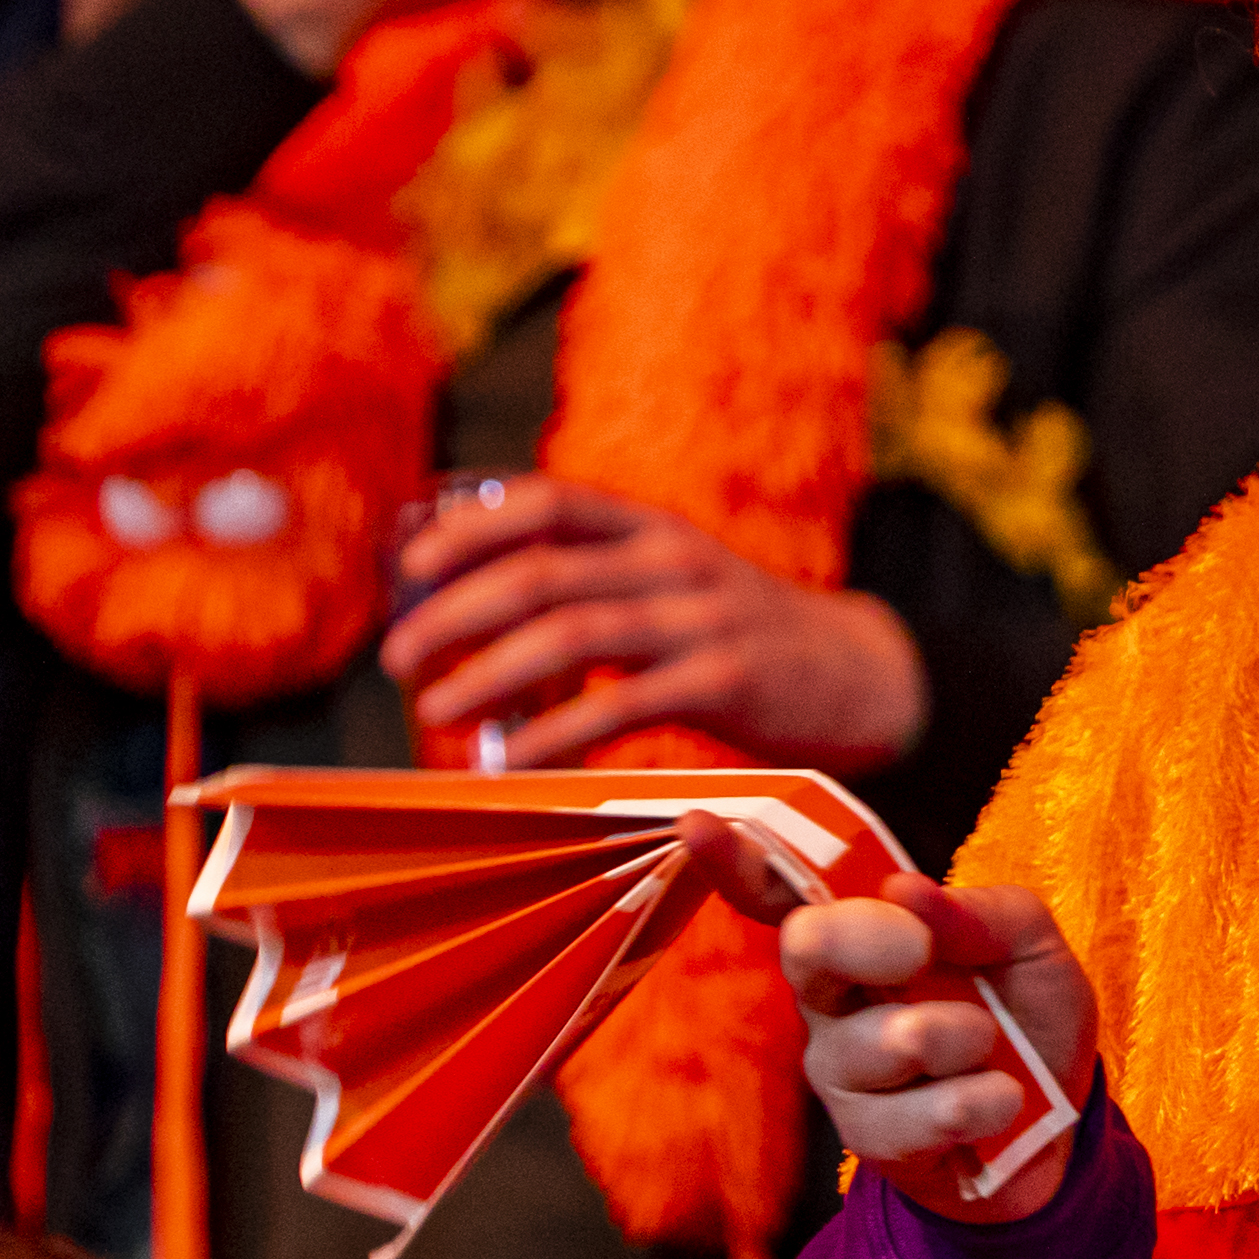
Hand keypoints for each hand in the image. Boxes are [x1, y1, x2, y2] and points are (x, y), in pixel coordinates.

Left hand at [381, 478, 925, 766]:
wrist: (861, 674)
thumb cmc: (738, 634)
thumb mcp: (673, 582)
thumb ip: (595, 581)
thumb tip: (473, 606)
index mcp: (652, 528)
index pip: (548, 501)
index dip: (472, 528)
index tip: (410, 567)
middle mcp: (673, 559)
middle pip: (543, 572)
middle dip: (456, 613)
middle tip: (397, 658)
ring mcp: (703, 617)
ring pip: (575, 632)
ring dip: (491, 672)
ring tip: (434, 708)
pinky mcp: (728, 680)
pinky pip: (626, 703)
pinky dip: (559, 731)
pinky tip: (513, 756)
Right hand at [748, 866, 1096, 1224]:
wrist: (1062, 1127)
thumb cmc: (1027, 1018)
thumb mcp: (1033, 946)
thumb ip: (984, 911)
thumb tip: (905, 888)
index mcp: (864, 933)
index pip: (786, 890)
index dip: (737, 859)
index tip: (697, 824)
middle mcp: (833, 995)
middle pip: (805, 950)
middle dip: (864, 938)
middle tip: (920, 952)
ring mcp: (842, 1067)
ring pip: (869, 1042)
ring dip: (952, 1038)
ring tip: (990, 1047)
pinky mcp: (864, 1136)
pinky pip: (904, 1118)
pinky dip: (971, 1103)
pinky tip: (999, 1100)